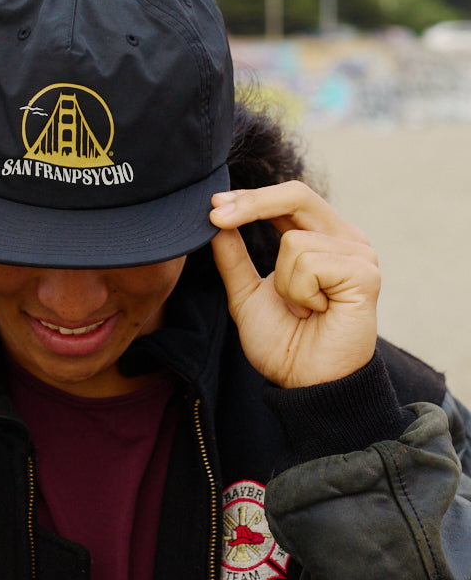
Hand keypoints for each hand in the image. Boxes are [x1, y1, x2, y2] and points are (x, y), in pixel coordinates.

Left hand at [209, 182, 379, 388]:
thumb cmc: (283, 342)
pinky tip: (318, 312)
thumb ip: (233, 257)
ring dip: (283, 284)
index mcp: (321, 237)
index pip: (287, 198)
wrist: (306, 384)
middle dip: (252, 204)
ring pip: (294, 241)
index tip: (213, 202)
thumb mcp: (246, 294)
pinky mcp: (365, 274)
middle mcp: (344, 239)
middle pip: (296, 195)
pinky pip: (310, 264)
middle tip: (217, 216)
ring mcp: (359, 254)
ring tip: (303, 310)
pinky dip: (300, 294)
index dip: (250, 197)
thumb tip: (215, 220)